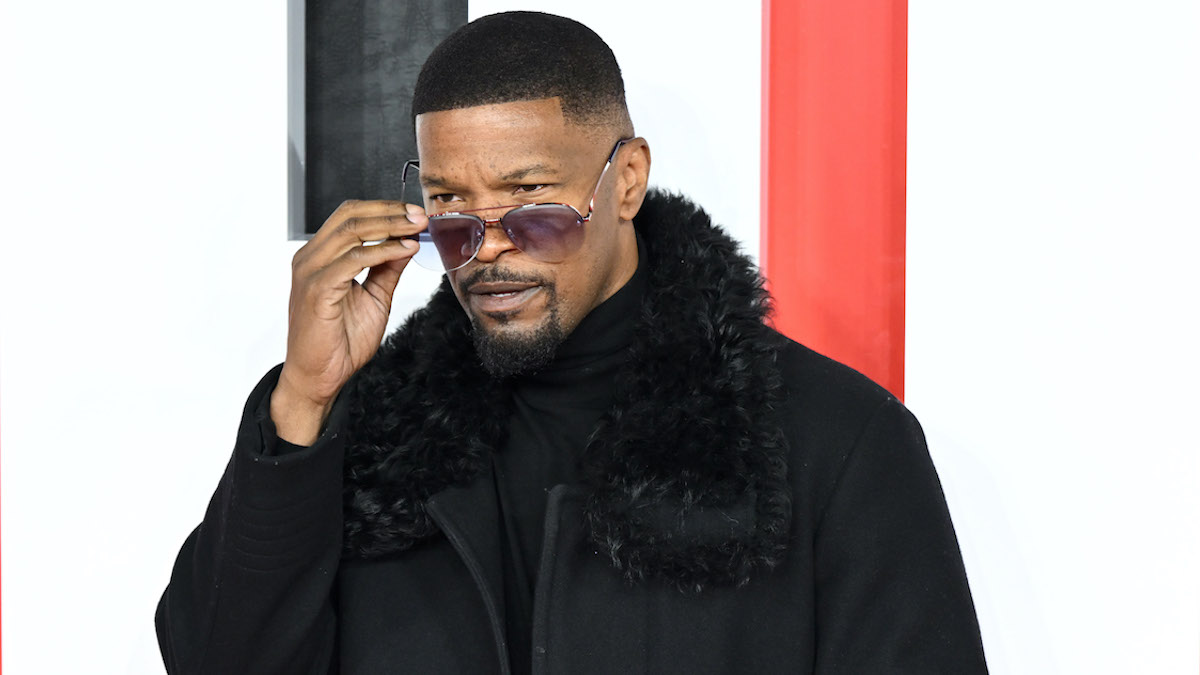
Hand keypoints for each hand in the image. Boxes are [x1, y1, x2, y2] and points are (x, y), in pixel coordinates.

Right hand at [270, 199, 427, 444]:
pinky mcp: (316, 289)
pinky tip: (404, 250)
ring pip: (352, 231)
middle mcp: (310, 258)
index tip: (415, 213)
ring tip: (417, 227)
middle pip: (350, 215)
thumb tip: (408, 243)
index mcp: (320, 256)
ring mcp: (310, 271)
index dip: (384, 209)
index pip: (350, 215)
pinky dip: (383, 251)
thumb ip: (387, 269)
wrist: (319, 378)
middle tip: (420, 215)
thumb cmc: (339, 341)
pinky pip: (353, 259)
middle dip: (390, 211)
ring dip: (390, 225)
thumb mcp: (374, 297)